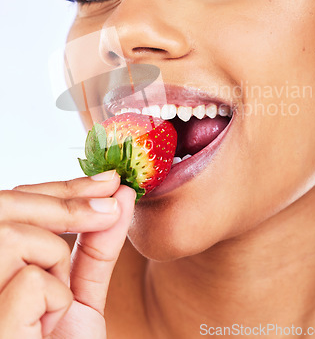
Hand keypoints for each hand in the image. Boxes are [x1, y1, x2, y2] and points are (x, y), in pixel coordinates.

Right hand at [0, 171, 135, 337]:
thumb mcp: (77, 291)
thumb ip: (93, 244)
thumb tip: (117, 193)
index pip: (16, 203)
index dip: (64, 186)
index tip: (109, 178)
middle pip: (9, 206)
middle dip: (68, 201)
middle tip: (113, 202)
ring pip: (19, 238)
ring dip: (55, 264)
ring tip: (53, 304)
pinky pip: (31, 281)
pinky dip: (53, 300)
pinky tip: (43, 328)